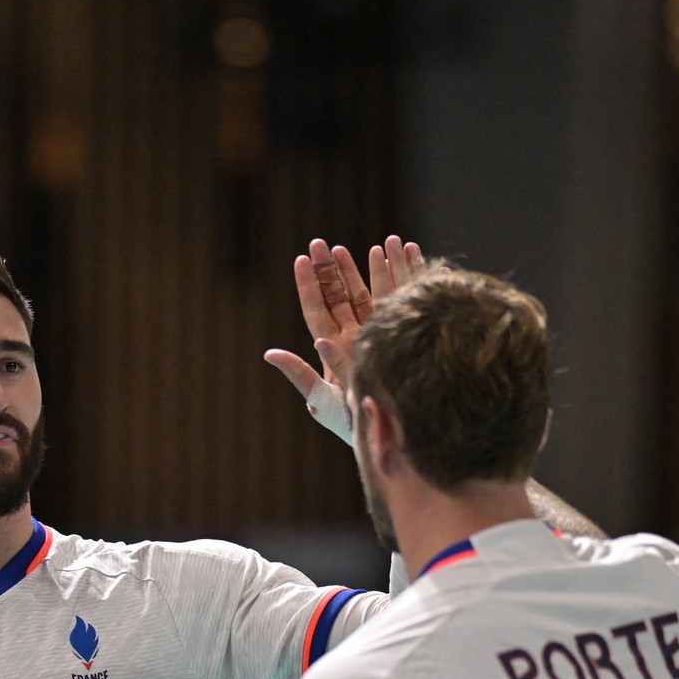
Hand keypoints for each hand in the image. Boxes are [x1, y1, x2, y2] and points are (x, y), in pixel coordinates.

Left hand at [266, 235, 422, 446]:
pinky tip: (409, 255)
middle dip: (333, 268)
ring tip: (375, 243)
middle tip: (323, 243)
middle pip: (341, 295)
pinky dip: (408, 277)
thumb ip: (299, 374)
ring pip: (374, 293)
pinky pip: (404, 301)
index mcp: (331, 347)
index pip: (317, 309)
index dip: (309, 285)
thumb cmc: (349, 424)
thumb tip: (270, 353)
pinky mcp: (402, 335)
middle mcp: (354, 336)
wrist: (387, 435)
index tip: (301, 259)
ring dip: (374, 268)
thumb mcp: (321, 399)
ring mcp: (379, 333)